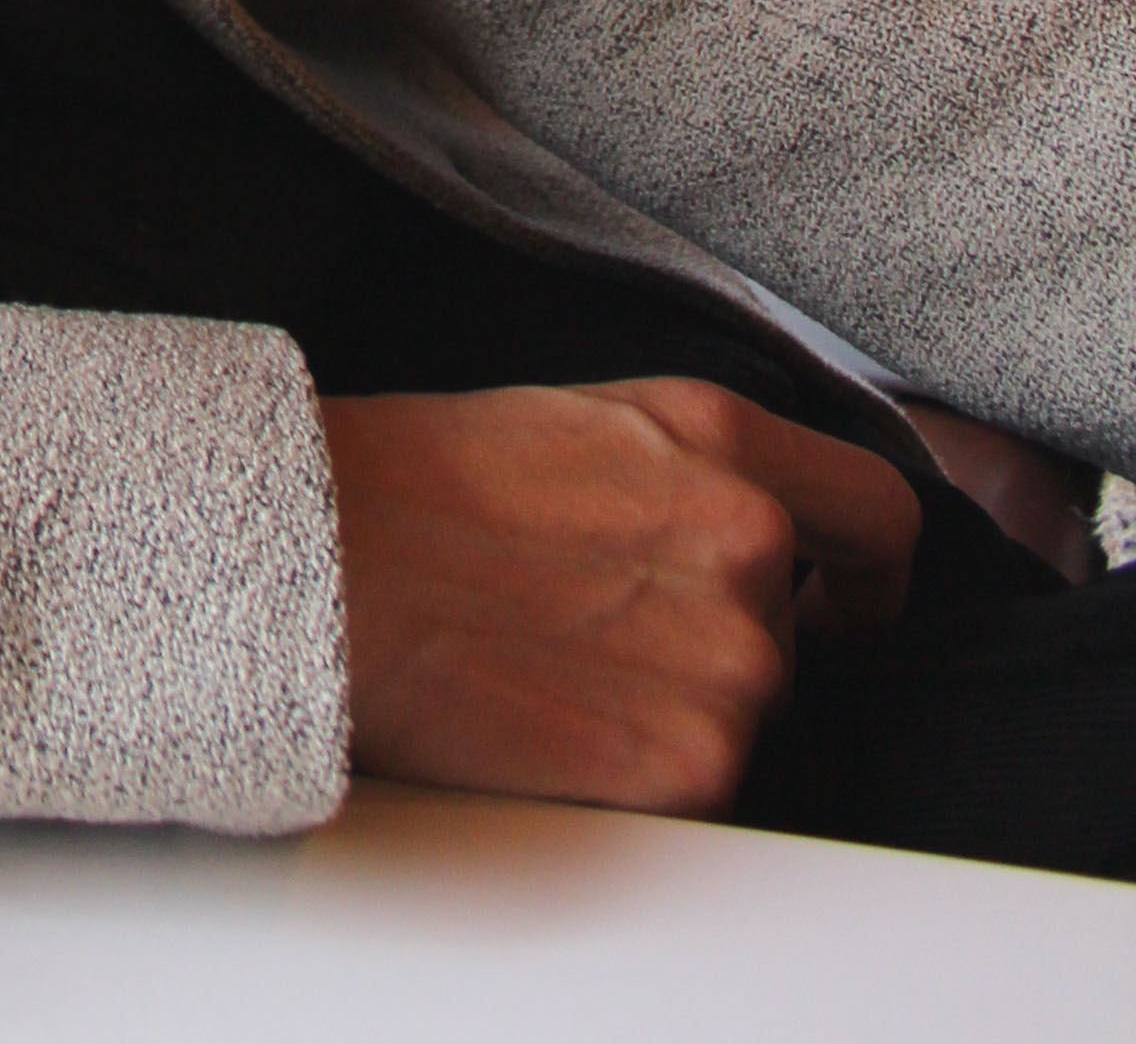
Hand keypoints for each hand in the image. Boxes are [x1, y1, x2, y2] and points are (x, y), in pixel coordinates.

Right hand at [320, 378, 918, 814]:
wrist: (326, 558)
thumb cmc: (412, 482)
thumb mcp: (580, 420)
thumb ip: (689, 473)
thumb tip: (742, 542)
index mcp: (716, 438)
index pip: (881, 514)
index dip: (870, 576)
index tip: (841, 607)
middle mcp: (746, 544)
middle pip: (787, 632)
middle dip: (708, 644)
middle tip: (591, 634)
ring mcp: (728, 662)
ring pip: (741, 713)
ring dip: (669, 708)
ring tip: (553, 671)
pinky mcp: (688, 766)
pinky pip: (698, 786)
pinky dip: (634, 771)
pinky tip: (549, 721)